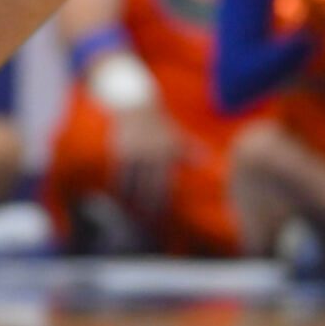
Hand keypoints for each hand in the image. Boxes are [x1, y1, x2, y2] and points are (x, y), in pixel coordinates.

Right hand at [107, 100, 183, 223]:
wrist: (133, 101)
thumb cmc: (158, 120)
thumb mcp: (176, 133)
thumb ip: (190, 149)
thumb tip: (207, 161)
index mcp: (166, 152)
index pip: (162, 184)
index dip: (160, 203)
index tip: (158, 218)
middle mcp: (149, 154)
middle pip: (146, 187)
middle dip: (145, 207)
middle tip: (144, 224)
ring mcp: (132, 151)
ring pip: (130, 183)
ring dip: (129, 201)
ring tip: (130, 216)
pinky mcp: (117, 148)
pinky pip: (117, 173)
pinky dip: (118, 187)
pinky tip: (118, 199)